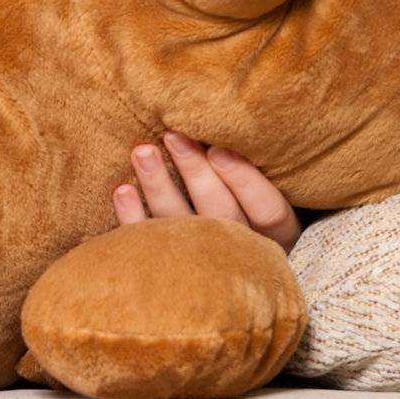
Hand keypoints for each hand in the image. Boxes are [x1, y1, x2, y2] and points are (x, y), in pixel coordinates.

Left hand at [111, 131, 301, 253]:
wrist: (228, 280)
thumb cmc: (252, 212)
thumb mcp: (268, 196)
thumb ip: (254, 167)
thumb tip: (225, 117)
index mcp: (278, 236)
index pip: (268, 210)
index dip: (244, 179)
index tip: (218, 148)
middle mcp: (245, 252)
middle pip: (221, 213)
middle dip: (195, 172)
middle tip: (173, 135)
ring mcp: (205, 266)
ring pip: (182, 228)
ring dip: (159, 188)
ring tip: (141, 152)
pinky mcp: (169, 271)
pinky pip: (149, 247)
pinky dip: (133, 220)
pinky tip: (122, 191)